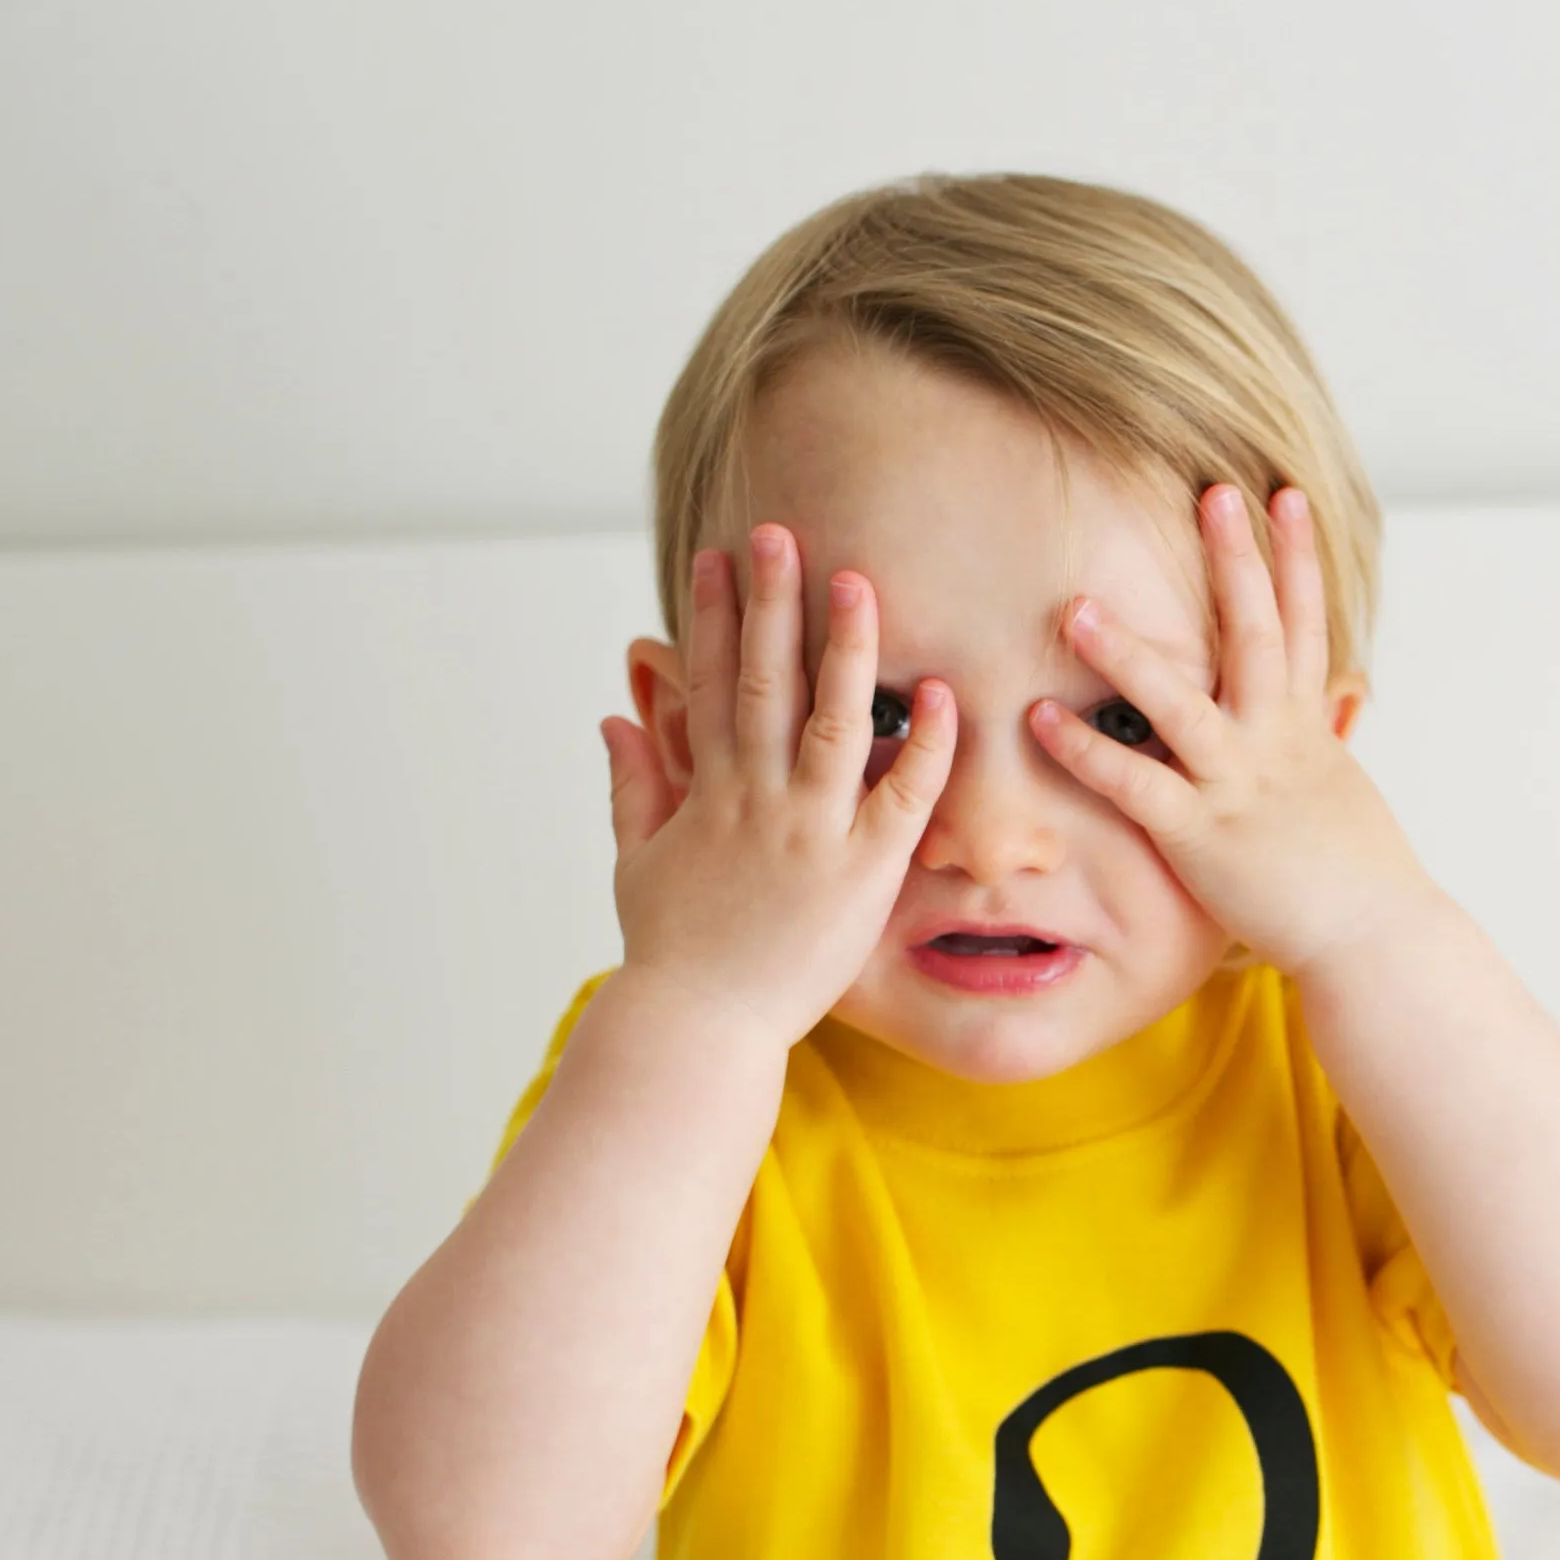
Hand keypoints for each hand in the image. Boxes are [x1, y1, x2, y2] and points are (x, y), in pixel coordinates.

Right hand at [602, 525, 955, 1048]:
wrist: (698, 1027)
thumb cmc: (670, 954)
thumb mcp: (638, 861)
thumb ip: (634, 784)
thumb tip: (615, 718)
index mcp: (707, 792)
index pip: (707, 682)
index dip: (712, 615)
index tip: (719, 556)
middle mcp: (757, 799)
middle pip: (765, 680)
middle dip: (772, 602)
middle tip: (781, 532)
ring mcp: (810, 832)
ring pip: (834, 720)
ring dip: (847, 648)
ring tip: (857, 580)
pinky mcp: (862, 873)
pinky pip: (904, 797)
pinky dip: (927, 745)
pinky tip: (944, 692)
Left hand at [1029, 483, 1435, 976]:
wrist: (1373, 938)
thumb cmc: (1358, 877)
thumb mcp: (1345, 791)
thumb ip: (1329, 734)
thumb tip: (1345, 695)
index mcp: (1308, 729)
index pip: (1307, 624)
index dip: (1296, 557)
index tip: (1282, 495)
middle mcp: (1276, 742)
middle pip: (1257, 635)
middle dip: (1235, 562)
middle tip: (1211, 493)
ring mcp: (1238, 784)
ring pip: (1181, 703)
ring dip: (1128, 654)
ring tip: (1077, 607)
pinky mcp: (1201, 834)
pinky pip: (1135, 785)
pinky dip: (1087, 751)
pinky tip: (1041, 720)